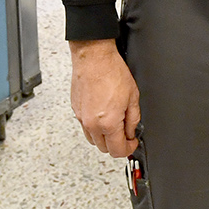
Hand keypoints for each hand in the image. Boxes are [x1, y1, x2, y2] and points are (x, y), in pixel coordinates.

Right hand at [69, 39, 139, 157]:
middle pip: (104, 149)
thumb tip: (131, 131)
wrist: (93, 58)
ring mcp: (82, 117)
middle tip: (125, 134)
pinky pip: (85, 126)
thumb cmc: (112, 72)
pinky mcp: (75, 110)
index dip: (128, 149)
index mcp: (108, 123)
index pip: (117, 151)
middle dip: (116, 144)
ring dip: (104, 138)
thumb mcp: (133, 97)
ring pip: (93, 140)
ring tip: (114, 124)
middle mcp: (92, 124)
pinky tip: (103, 114)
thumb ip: (133, 119)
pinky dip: (94, 126)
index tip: (132, 143)